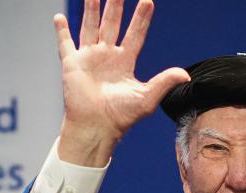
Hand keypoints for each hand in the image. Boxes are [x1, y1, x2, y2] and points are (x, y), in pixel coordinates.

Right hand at [52, 0, 189, 165]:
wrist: (97, 127)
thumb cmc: (121, 117)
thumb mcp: (147, 98)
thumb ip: (165, 82)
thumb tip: (186, 75)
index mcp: (125, 62)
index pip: (135, 34)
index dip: (141, 18)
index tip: (148, 1)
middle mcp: (107, 56)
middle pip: (112, 24)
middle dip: (115, 6)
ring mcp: (89, 58)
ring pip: (90, 27)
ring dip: (91, 9)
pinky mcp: (72, 64)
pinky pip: (65, 43)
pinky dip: (61, 31)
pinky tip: (59, 17)